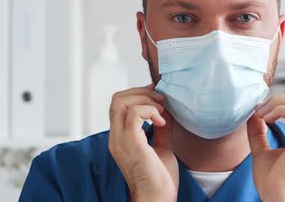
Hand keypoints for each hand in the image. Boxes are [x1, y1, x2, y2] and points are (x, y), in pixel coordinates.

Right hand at [108, 85, 177, 201]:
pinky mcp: (131, 142)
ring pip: (121, 101)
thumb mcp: (162, 146)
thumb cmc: (161, 178)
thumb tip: (168, 111)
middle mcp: (116, 137)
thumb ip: (161, 129)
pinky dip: (150, 110)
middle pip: (117, 99)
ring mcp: (121, 140)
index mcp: (120, 138)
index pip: (119, 105)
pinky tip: (162, 122)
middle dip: (141, 92)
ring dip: (146, 100)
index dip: (138, 95)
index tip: (158, 98)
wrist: (158, 198)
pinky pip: (134, 113)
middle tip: (161, 101)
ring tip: (162, 111)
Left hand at [248, 94, 284, 201]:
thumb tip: (253, 115)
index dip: (278, 103)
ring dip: (276, 103)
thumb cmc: (272, 181)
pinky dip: (279, 110)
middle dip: (277, 100)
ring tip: (261, 114)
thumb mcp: (261, 150)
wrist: (277, 197)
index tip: (258, 111)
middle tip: (259, 110)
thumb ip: (258, 132)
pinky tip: (267, 119)